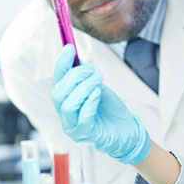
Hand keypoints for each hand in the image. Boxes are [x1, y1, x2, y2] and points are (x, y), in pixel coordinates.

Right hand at [51, 44, 150, 163]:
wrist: (126, 128)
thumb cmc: (109, 108)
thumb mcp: (97, 87)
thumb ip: (85, 77)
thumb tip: (76, 58)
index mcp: (65, 100)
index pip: (57, 81)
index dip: (61, 64)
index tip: (69, 48)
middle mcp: (64, 114)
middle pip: (58, 93)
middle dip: (74, 77)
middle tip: (92, 69)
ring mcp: (73, 126)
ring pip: (67, 105)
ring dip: (84, 88)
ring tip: (98, 80)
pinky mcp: (85, 135)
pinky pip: (82, 118)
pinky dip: (90, 102)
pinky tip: (98, 94)